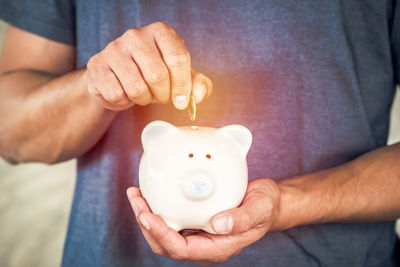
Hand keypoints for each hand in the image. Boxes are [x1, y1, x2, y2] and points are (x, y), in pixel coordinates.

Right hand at [86, 21, 211, 110]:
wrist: (118, 80)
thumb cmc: (152, 76)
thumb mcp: (180, 78)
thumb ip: (198, 85)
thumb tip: (198, 96)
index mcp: (161, 32)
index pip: (178, 59)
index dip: (183, 86)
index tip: (181, 101)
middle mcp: (136, 35)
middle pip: (158, 75)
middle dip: (163, 95)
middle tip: (161, 97)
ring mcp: (114, 48)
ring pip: (137, 87)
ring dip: (143, 99)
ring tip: (143, 93)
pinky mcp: (97, 65)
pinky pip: (117, 94)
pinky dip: (124, 101)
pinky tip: (124, 92)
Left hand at [126, 178, 280, 264]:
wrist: (267, 202)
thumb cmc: (265, 206)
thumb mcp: (260, 208)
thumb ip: (243, 219)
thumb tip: (219, 225)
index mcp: (218, 247)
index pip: (181, 249)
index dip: (161, 234)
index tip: (148, 215)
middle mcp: (204, 244)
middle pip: (165, 244)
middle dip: (146, 225)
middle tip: (137, 200)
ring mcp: (198, 234)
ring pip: (164, 233)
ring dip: (147, 216)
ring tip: (137, 195)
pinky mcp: (196, 222)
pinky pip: (171, 219)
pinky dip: (158, 208)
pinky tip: (152, 193)